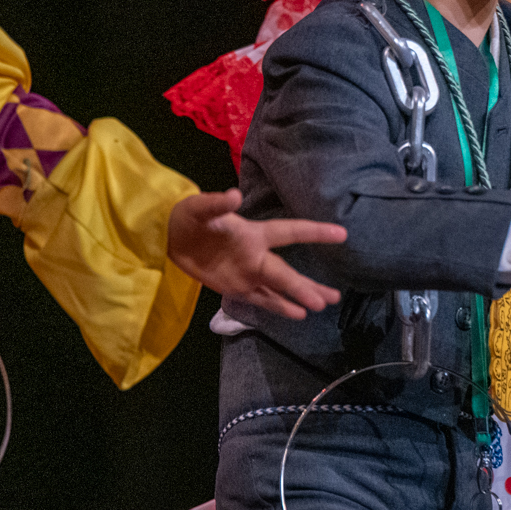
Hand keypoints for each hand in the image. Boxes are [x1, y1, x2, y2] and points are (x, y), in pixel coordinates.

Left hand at [168, 188, 346, 319]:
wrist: (169, 238)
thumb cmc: (189, 217)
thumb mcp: (200, 208)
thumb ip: (217, 204)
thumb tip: (234, 195)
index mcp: (254, 234)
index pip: (290, 232)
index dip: (314, 232)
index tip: (341, 234)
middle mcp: (257, 255)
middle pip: (285, 272)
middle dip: (305, 285)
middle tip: (331, 298)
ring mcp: (248, 274)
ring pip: (279, 288)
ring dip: (301, 296)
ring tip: (326, 304)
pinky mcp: (236, 288)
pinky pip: (262, 300)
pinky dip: (279, 307)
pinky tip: (298, 315)